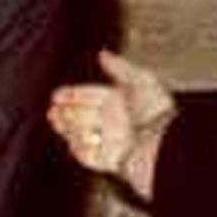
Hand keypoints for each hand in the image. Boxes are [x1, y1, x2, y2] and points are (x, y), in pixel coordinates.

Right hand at [49, 50, 174, 187]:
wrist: (164, 145)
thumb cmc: (158, 113)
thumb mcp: (141, 80)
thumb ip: (119, 67)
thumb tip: (103, 54)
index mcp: (123, 103)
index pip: (92, 96)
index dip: (74, 94)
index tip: (58, 94)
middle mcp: (116, 123)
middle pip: (84, 115)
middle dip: (66, 111)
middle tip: (52, 108)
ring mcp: (112, 143)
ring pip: (82, 135)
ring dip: (67, 127)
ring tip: (54, 119)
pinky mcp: (111, 162)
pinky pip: (88, 155)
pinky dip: (80, 146)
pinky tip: (74, 137)